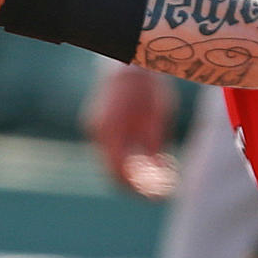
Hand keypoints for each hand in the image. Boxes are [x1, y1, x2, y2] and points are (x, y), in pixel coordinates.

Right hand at [81, 61, 179, 199]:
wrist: (129, 61)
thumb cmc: (147, 85)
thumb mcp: (157, 115)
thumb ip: (153, 143)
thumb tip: (157, 173)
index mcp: (109, 129)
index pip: (118, 171)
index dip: (136, 188)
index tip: (156, 197)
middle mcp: (97, 131)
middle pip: (112, 172)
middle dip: (135, 186)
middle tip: (159, 194)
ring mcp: (96, 129)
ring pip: (112, 164)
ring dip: (133, 176)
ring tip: (160, 180)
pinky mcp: (100, 126)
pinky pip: (113, 152)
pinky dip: (129, 162)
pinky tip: (151, 164)